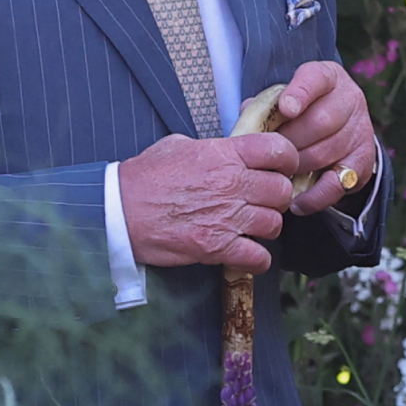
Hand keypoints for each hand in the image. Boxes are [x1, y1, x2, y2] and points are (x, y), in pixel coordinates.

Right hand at [116, 132, 297, 273]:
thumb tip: (229, 151)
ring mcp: (227, 217)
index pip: (279, 150)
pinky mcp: (217, 247)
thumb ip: (212, 148)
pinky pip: (258, 257)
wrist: (119, 211)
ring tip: (252, 227)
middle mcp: (232, 183)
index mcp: (224, 154)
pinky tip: (247, 254)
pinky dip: (257, 259)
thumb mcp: (179, 146)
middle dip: (276, 196)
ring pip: (274, 224)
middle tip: (264, 201)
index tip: (282, 167)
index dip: (287, 160)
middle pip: (282, 190)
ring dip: (266, 227)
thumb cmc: (144, 177)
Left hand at [275, 61, 378, 216]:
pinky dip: (314, 196)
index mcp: (328, 77)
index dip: (300, 93)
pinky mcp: (363, 161)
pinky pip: (338, 183)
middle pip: (320, 121)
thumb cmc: (303, 111)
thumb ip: (267, 105)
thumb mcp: (287, 99)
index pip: (316, 79)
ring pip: (325, 153)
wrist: (339, 129)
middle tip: (270, 154)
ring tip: (278, 173)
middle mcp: (350, 99)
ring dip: (297, 167)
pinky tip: (296, 200)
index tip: (285, 108)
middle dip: (289, 141)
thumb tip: (247, 115)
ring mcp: (360, 130)